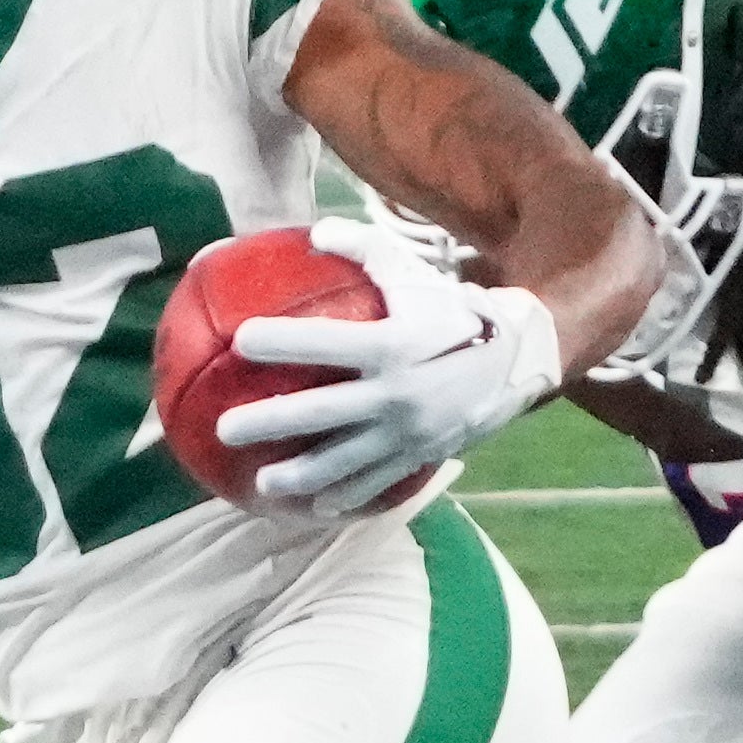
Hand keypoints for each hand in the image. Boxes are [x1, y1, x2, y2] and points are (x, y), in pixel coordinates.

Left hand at [220, 215, 565, 517]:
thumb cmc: (452, 310)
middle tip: (225, 428)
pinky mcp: (420, 455)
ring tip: (263, 484)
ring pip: (345, 460)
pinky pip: (377, 482)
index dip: (282, 340)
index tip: (240, 339)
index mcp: (391, 344)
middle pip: (321, 411)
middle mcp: (396, 392)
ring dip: (300, 476)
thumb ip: (365, 249)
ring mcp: (408, 431)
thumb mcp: (415, 273)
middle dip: (270, 421)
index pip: (326, 342)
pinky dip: (345, 497)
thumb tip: (314, 233)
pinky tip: (314, 509)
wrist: (517, 359)